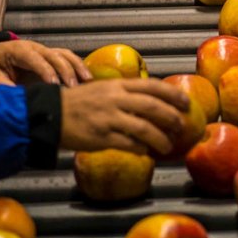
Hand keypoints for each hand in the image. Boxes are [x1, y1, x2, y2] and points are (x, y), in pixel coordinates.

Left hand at [0, 40, 91, 86]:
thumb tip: (16, 99)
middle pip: (55, 56)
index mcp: (19, 51)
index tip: (53, 85)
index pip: (36, 59)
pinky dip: (79, 66)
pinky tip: (87, 79)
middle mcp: (36, 48)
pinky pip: (68, 58)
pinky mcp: (51, 56)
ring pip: (66, 54)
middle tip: (73, 88)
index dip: (46, 71)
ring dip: (77, 67)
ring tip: (87, 81)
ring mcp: (45, 51)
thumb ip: (2, 86)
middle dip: (66, 71)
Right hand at [59, 78, 189, 154]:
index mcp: (118, 85)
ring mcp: (109, 118)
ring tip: (167, 145)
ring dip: (160, 138)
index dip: (173, 95)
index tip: (186, 103)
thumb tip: (152, 100)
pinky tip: (146, 152)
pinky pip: (128, 144)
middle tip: (181, 126)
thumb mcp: (103, 89)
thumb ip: (125, 92)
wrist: (51, 113)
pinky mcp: (101, 136)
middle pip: (153, 107)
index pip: (153, 86)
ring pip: (144, 128)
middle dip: (172, 117)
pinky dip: (141, 149)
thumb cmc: (79, 102)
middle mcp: (115, 99)